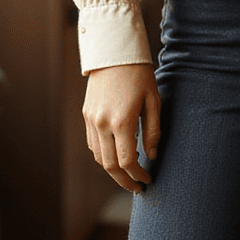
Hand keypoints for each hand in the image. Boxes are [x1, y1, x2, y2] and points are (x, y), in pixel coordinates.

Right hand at [83, 63, 160, 192]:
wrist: (113, 52)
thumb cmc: (139, 75)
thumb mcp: (153, 101)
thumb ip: (153, 132)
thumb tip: (152, 156)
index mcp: (121, 121)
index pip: (128, 161)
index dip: (138, 175)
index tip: (147, 180)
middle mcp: (102, 124)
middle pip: (110, 165)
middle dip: (124, 181)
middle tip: (137, 187)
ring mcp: (91, 120)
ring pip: (99, 157)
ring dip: (113, 170)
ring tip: (128, 173)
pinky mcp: (86, 115)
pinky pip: (92, 144)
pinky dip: (103, 155)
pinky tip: (116, 155)